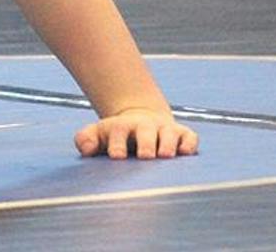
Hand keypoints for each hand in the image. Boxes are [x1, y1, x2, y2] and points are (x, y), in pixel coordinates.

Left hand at [75, 107, 199, 159]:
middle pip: (146, 132)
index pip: (118, 131)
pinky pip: (189, 137)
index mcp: (121, 126)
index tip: (117, 156)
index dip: (117, 143)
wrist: (141, 119)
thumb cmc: (116, 135)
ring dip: (168, 144)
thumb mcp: (98, 134)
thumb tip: (86, 149)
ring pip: (170, 133)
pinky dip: (189, 144)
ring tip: (165, 156)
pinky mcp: (183, 134)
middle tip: (145, 156)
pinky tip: (185, 153)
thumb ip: (86, 139)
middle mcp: (145, 126)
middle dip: (146, 143)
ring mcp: (165, 129)